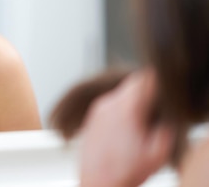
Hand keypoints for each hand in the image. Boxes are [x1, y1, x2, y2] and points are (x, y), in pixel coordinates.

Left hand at [79, 69, 173, 186]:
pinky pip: (109, 104)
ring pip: (120, 93)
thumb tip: (164, 113)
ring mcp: (97, 109)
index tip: (161, 93)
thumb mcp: (158, 153)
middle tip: (152, 111)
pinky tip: (123, 130)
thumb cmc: (126, 171)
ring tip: (137, 125)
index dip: (156, 82)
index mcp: (127, 108)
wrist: (97, 183)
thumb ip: (165, 127)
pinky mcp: (91, 117)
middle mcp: (108, 103)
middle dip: (144, 93)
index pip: (144, 79)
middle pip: (131, 84)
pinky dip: (119, 110)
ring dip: (131, 102)